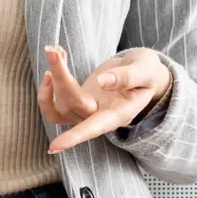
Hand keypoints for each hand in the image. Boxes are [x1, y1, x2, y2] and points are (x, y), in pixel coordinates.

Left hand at [39, 46, 172, 154]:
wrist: (141, 71)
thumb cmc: (146, 72)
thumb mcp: (144, 70)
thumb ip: (127, 77)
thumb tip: (103, 82)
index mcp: (118, 114)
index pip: (94, 128)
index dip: (74, 137)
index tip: (54, 146)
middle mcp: (99, 117)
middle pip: (71, 105)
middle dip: (60, 77)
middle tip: (54, 51)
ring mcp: (85, 111)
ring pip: (58, 104)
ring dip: (52, 77)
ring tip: (54, 51)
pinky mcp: (76, 102)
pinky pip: (54, 101)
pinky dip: (50, 81)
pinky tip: (58, 57)